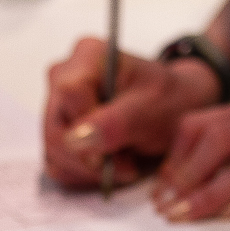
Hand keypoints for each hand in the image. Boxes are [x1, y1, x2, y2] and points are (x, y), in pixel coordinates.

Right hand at [43, 37, 220, 188]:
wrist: (176, 111)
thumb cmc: (168, 100)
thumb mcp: (152, 108)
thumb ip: (116, 122)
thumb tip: (76, 139)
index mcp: (87, 56)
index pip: (69, 94)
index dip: (88, 128)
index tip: (116, 150)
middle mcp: (64, 77)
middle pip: (55, 128)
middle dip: (90, 158)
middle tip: (126, 164)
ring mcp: (57, 106)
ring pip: (53, 151)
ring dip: (89, 170)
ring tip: (123, 162)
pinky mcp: (58, 131)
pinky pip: (56, 164)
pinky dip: (84, 175)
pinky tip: (109, 167)